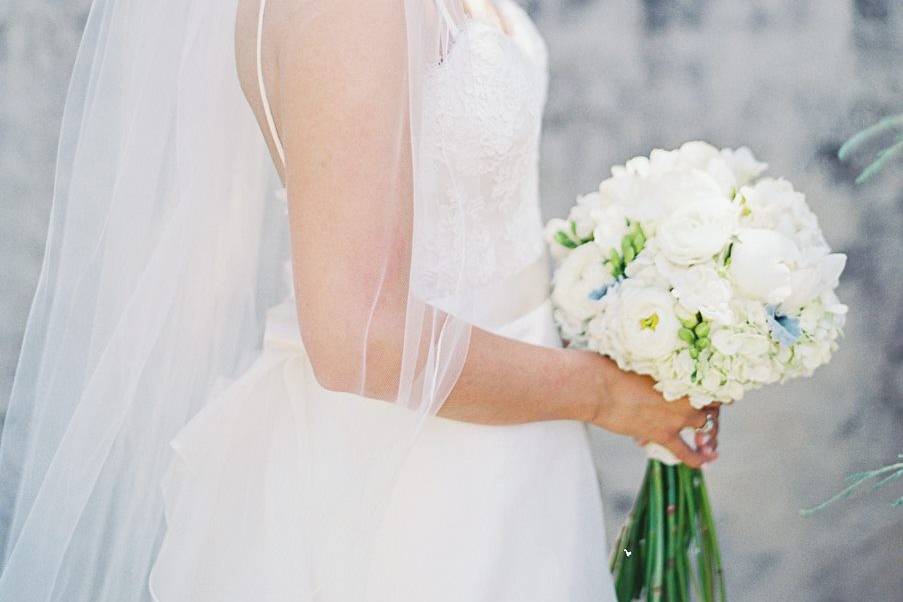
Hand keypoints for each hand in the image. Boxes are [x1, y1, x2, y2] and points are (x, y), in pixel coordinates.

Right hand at [588, 357, 719, 467]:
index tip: (709, 395)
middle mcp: (686, 396)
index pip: (710, 384)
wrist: (598, 387)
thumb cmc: (613, 369)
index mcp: (682, 375)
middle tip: (706, 417)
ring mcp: (676, 417)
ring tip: (709, 442)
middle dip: (710, 412)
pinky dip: (698, 459)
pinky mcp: (663, 435)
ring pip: (706, 429)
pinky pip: (687, 453)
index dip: (712, 391)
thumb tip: (656, 380)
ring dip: (709, 435)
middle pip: (712, 406)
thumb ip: (658, 373)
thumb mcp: (642, 365)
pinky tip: (705, 462)